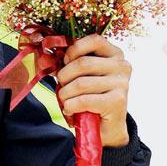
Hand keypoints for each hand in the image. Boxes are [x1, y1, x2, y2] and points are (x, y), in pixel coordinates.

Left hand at [53, 33, 131, 147]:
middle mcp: (122, 66)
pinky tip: (70, 110)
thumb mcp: (78, 76)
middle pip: (82, 63)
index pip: (94, 40)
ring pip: (80, 83)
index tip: (65, 62)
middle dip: (64, 76)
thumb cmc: (90, 96)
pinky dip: (70, 106)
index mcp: (114, 54)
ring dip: (65, 94)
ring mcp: (122, 83)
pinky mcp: (117, 102)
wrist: (106, 126)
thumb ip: (65, 64)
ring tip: (65, 101)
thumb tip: (44, 59)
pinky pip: (84, 100)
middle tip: (61, 87)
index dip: (74, 50)